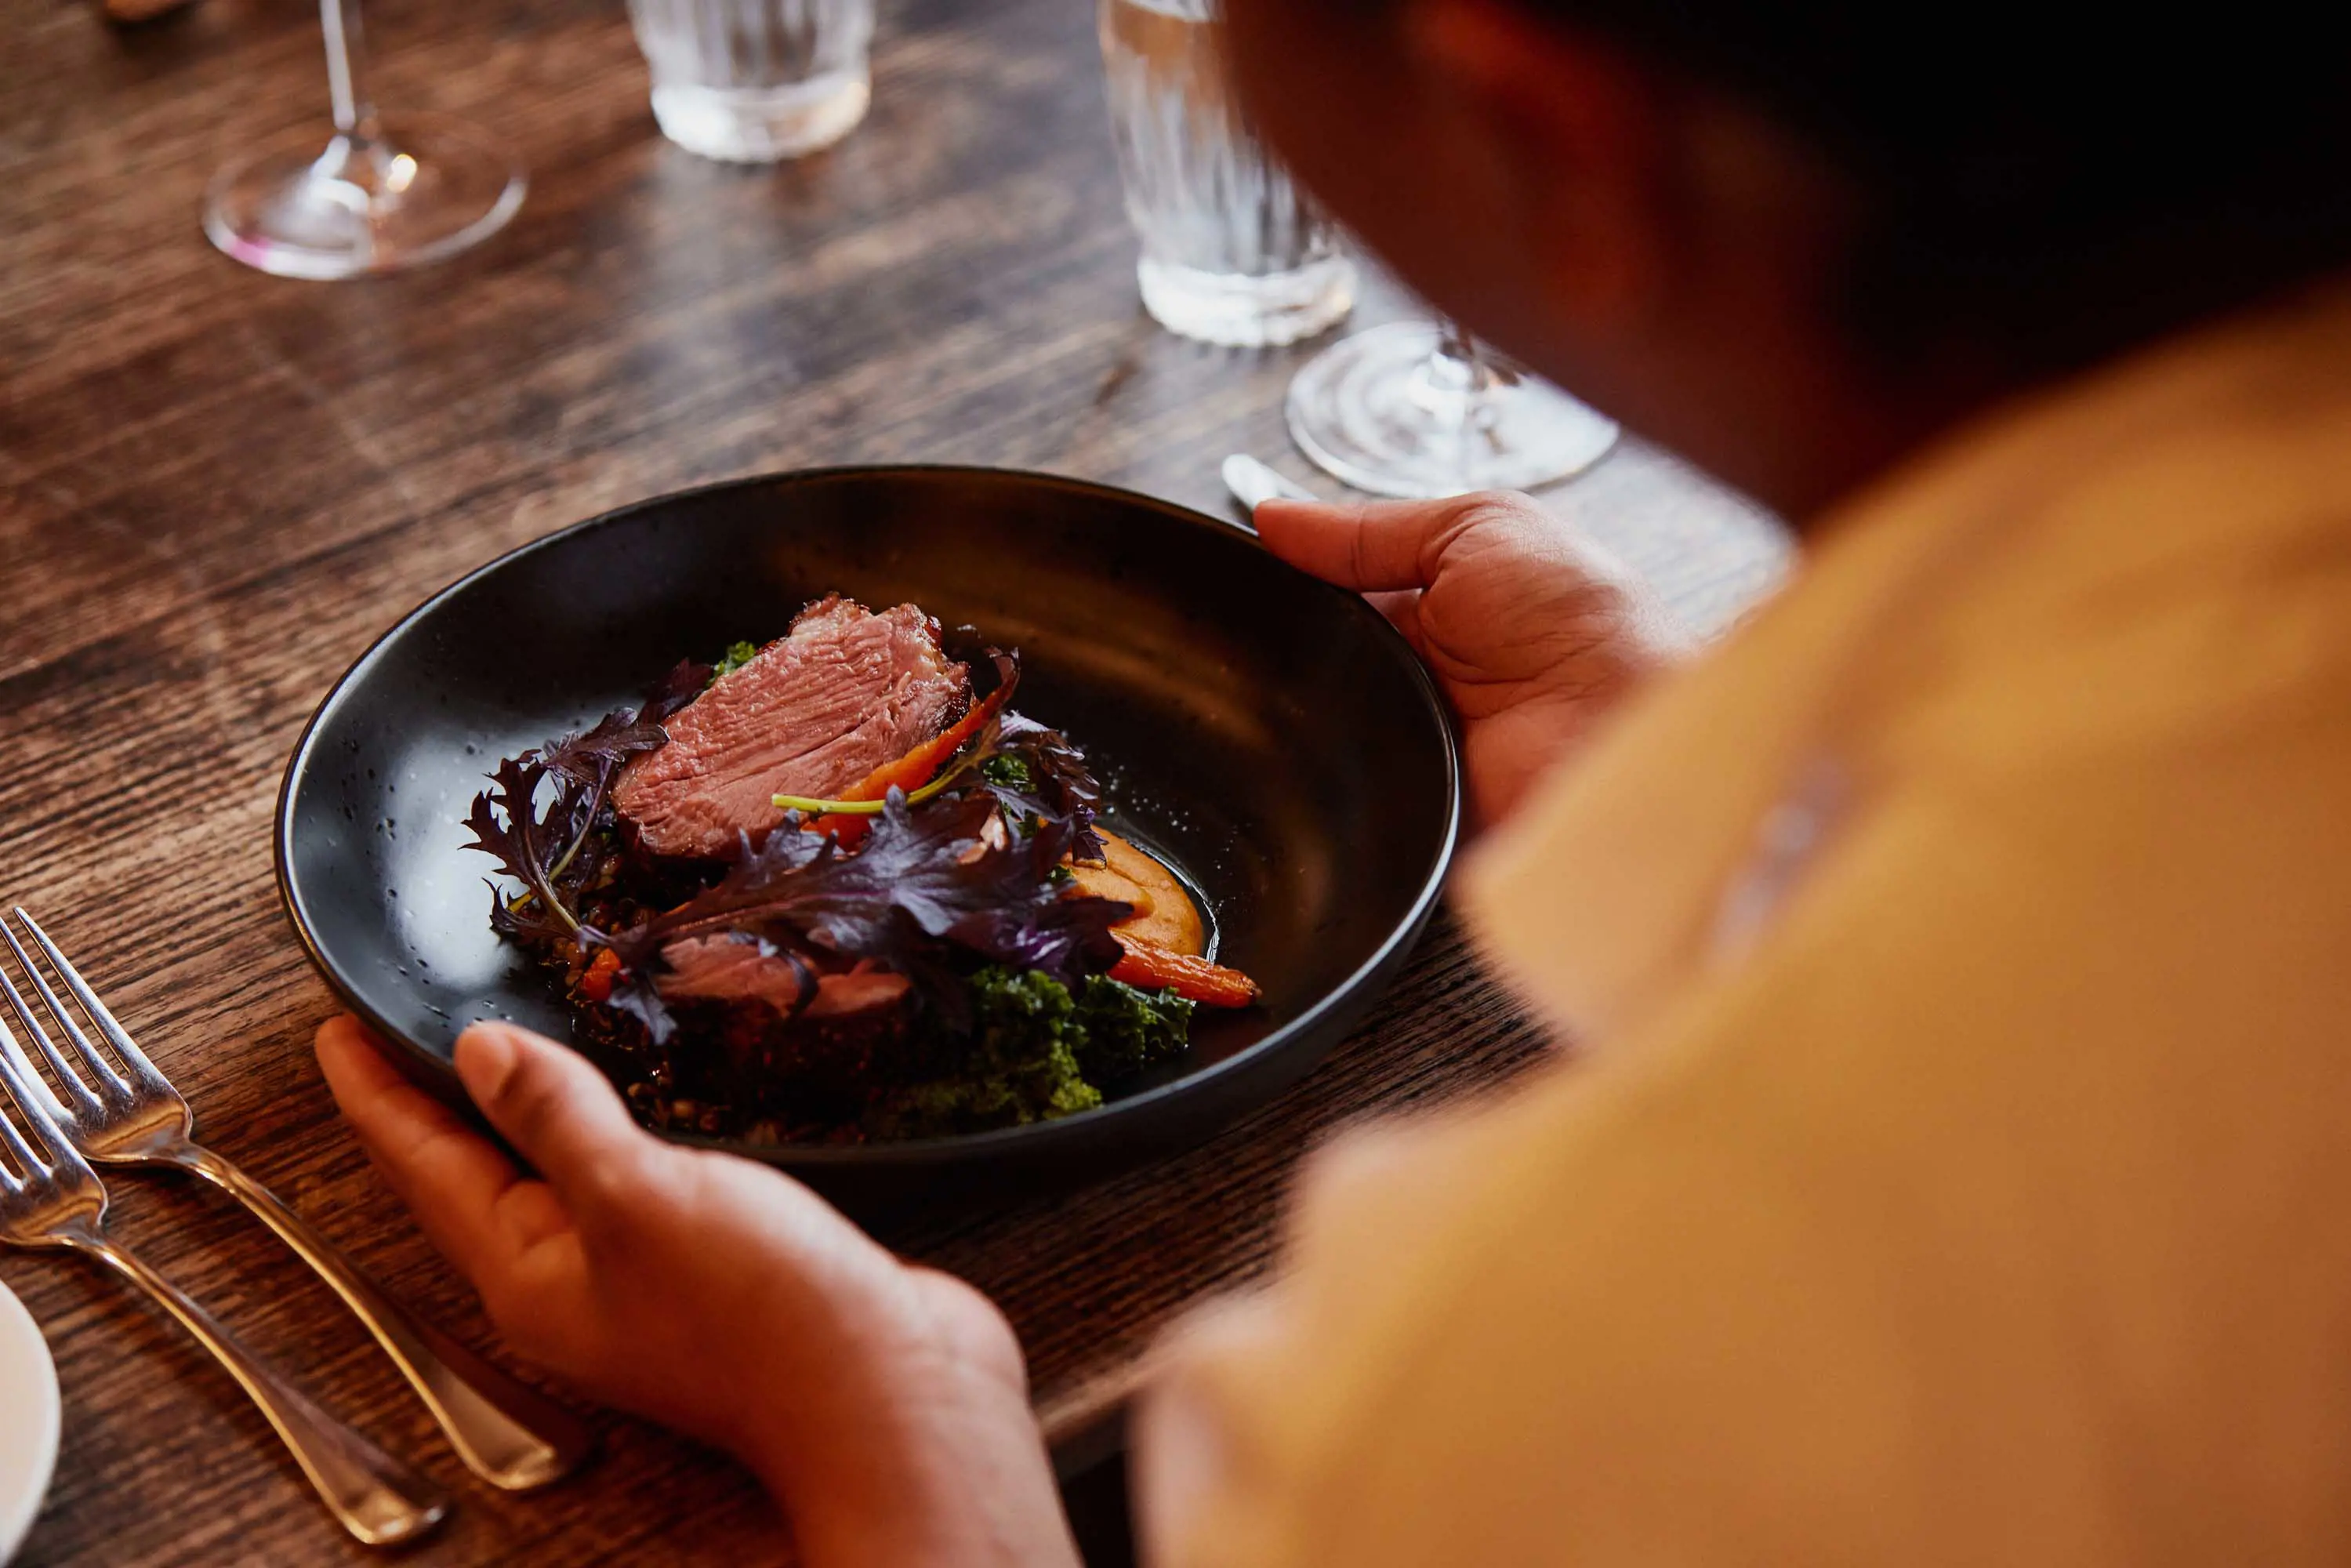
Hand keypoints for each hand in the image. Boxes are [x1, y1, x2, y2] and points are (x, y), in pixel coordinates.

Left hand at [314, 1016, 1078, 1567]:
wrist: (891, 1396)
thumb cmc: (760, 1313)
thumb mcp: (637, 1195)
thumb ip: (557, 1118)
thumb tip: (480, 1052)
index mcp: (530, 1273)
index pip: (427, 1166)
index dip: (379, 1092)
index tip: (336, 1028)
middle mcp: (574, 1282)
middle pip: (478, 1176)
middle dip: (437, 1101)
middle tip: (399, 1027)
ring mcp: (643, 1278)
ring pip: (559, 1175)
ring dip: (529, 1110)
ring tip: (502, 1045)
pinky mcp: (712, 1263)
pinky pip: (635, 1179)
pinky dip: (617, 1127)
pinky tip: (636, 1098)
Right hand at [1255, 492, 1691, 824]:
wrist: (1620, 728)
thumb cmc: (1581, 617)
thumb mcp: (1475, 529)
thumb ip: (1370, 530)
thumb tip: (1274, 515)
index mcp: (1431, 607)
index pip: (1330, 595)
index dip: (1288, 583)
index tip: (1242, 572)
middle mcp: (1414, 676)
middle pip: (1311, 660)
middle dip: (1289, 645)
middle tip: (1267, 628)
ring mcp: (1405, 740)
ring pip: (1309, 723)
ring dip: (1308, 701)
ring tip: (1316, 681)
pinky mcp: (1400, 802)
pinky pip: (1332, 786)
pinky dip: (1324, 764)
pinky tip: (1329, 741)